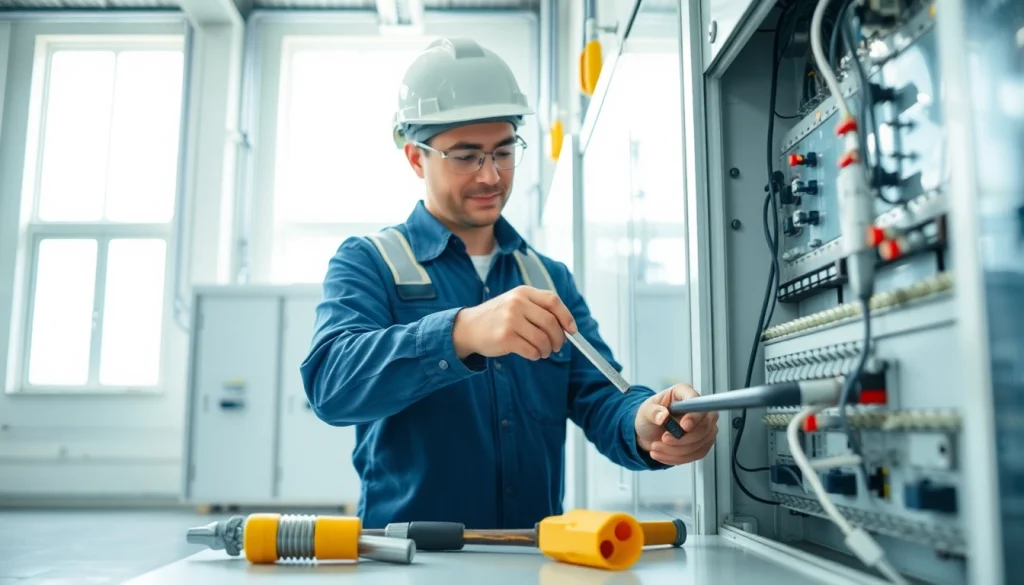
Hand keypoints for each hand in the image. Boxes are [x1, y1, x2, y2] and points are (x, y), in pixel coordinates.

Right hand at [452, 285, 577, 360]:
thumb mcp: (515, 303)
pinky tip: (532, 354)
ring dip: (547, 349)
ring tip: (543, 352)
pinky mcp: (505, 338)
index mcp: (522, 292)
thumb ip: (537, 309)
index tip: (572, 329)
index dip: (566, 316)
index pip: (553, 300)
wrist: (468, 327)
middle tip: (557, 346)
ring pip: (542, 338)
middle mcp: (516, 303)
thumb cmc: (497, 317)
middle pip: (550, 322)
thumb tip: (566, 327)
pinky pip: (531, 350)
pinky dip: (536, 355)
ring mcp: (510, 320)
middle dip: (558, 338)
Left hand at [634, 383, 717, 465]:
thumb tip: (663, 416)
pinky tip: (663, 455)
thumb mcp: (645, 411)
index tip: (683, 427)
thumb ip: (653, 412)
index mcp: (684, 393)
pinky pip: (697, 454)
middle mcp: (699, 408)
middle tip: (663, 439)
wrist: (648, 433)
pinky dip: (678, 458)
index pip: (698, 403)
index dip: (694, 416)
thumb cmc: (649, 417)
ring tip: (656, 448)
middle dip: (683, 439)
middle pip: (705, 426)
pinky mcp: (703, 442)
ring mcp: (704, 426)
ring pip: (700, 443)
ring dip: (677, 451)